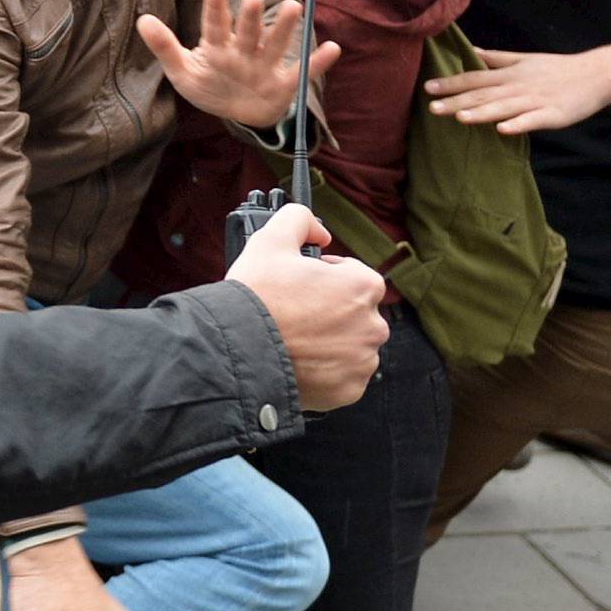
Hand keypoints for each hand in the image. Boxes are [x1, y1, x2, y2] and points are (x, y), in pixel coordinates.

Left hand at [137, 0, 339, 127]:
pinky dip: (318, 62)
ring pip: (276, 45)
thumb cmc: (210, 86)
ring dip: (283, 29)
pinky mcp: (285, 84)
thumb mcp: (182, 72)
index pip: (215, 26)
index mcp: (218, 47)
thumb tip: (142, 19)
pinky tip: (332, 49)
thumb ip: (165, 47)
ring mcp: (266, 66)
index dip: (215, 9)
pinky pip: (304, 72)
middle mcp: (244, 51)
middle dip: (249, 17)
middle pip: (247, 32)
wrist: (239, 113)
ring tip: (293, 9)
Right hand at [226, 204, 387, 411]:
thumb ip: (300, 219)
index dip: (327, 276)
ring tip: (295, 339)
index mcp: (364, 286)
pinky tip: (300, 361)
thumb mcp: (271, 239)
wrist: (237, 351)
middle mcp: (373, 325)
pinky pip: (342, 377)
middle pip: (355, 313)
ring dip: (330, 342)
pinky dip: (326, 371)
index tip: (305, 284)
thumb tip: (319, 232)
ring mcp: (362, 361)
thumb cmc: (257, 297)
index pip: (355, 275)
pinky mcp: (348, 391)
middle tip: (296, 313)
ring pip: (351, 346)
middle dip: (331, 311)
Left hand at [425, 45, 610, 133]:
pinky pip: (532, 121)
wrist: (596, 74)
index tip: (428, 88)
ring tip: (459, 118)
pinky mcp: (552, 115)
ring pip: (504, 108)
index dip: (451, 84)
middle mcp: (518, 86)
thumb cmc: (557, 68)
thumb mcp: (524, 59)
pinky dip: (518, 124)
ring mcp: (535, 101)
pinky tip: (502, 130)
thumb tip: (473, 51)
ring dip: (481, 113)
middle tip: (431, 108)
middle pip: (483, 95)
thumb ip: (497, 59)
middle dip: (457, 101)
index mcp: (510, 74)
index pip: (475, 79)